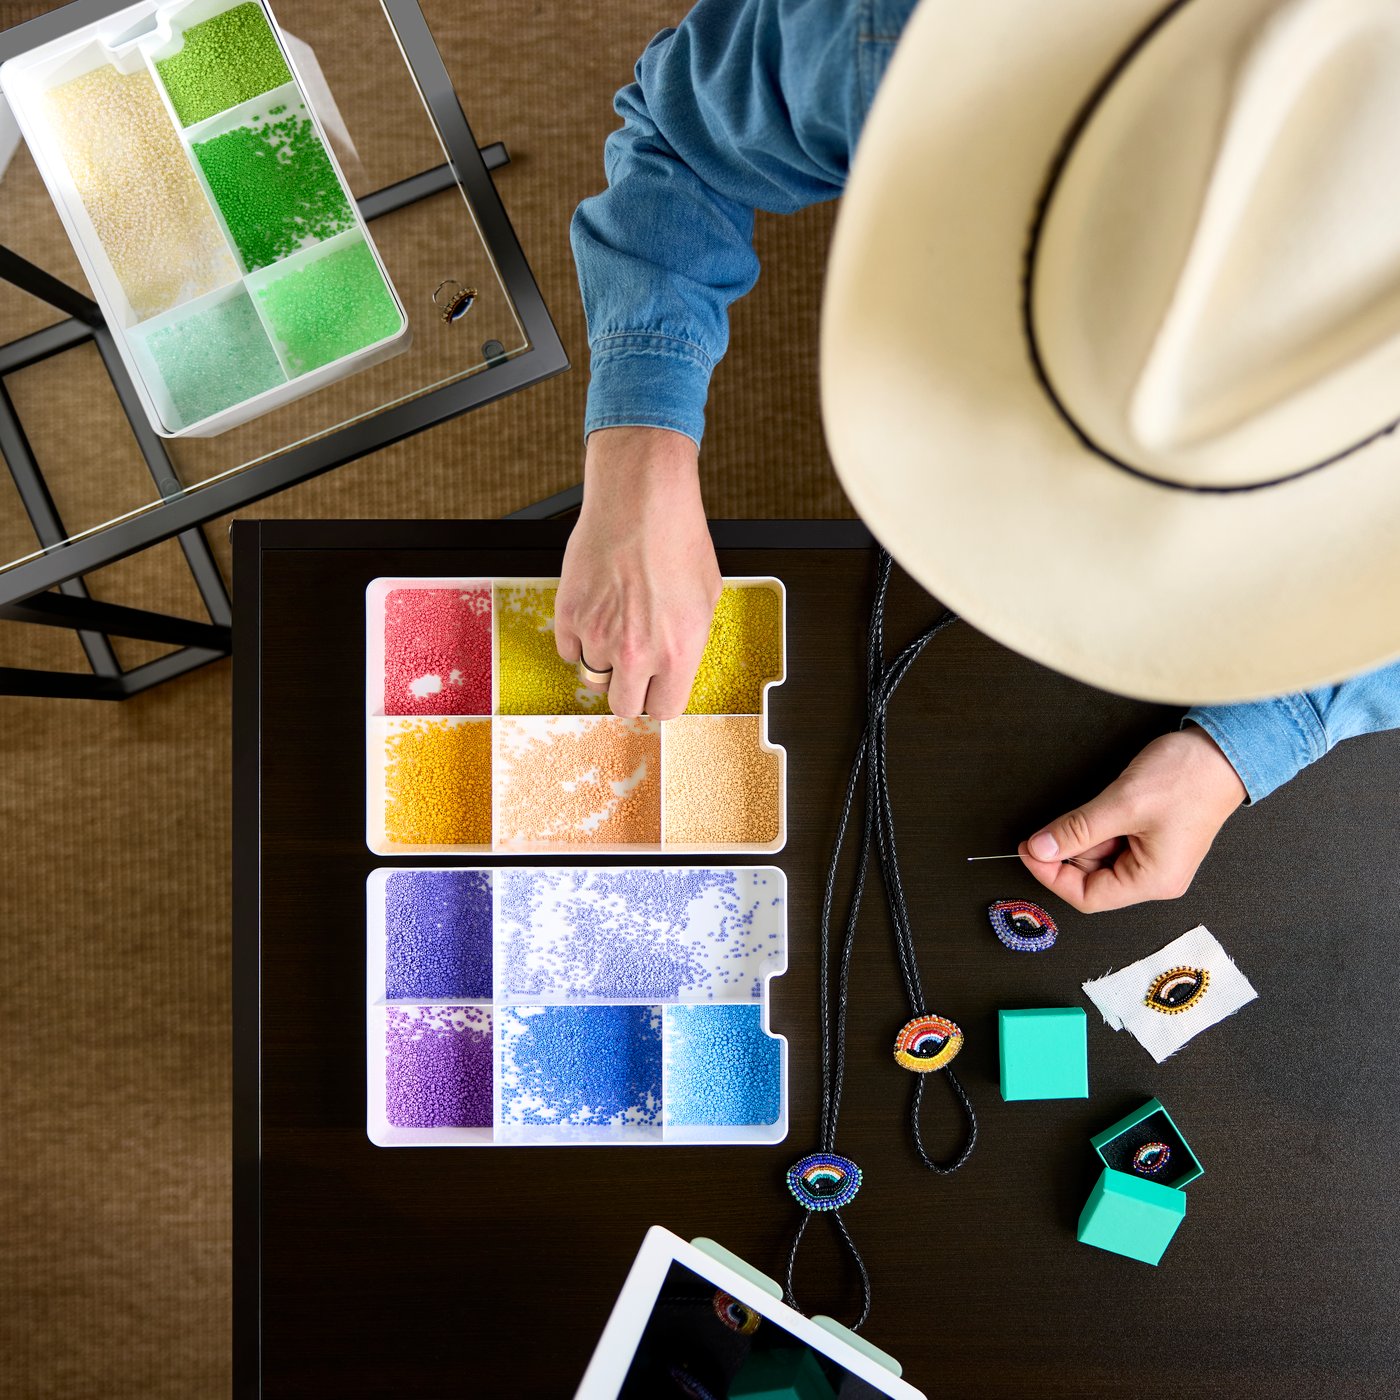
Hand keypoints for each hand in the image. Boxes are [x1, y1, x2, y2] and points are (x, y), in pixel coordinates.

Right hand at [555, 426, 720, 718]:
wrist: (640, 498)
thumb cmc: (677, 538)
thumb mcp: (705, 597)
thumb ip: (687, 642)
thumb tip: (674, 667)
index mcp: (679, 651)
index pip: (664, 710)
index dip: (660, 696)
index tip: (656, 687)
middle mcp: (637, 652)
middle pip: (623, 705)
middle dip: (629, 689)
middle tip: (633, 666)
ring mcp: (598, 635)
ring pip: (593, 676)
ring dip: (604, 659)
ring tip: (617, 622)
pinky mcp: (569, 615)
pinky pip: (569, 650)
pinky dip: (579, 638)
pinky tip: (597, 610)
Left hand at [1018, 727, 1246, 913]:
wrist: (1223, 750)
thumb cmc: (1187, 777)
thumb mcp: (1122, 804)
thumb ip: (1077, 830)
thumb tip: (1039, 849)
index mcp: (1153, 881)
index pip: (1087, 897)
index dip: (1051, 876)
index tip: (1028, 850)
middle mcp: (1155, 878)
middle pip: (1091, 881)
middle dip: (1065, 854)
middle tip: (1047, 827)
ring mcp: (1154, 859)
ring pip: (1098, 860)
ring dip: (1081, 838)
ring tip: (1092, 808)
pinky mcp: (1150, 841)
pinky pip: (1111, 844)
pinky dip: (1095, 829)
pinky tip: (1100, 809)